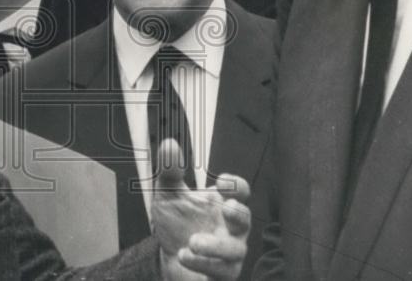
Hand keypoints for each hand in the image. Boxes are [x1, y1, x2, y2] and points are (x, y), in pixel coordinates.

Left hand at [152, 139, 250, 279]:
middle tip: (226, 209)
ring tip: (192, 242)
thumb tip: (169, 144)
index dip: (236, 186)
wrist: (166, 257)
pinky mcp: (219, 274)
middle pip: (245, 220)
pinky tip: (185, 255)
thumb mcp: (167, 195)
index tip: (222, 181)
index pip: (240, 191)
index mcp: (221, 203)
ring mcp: (227, 253)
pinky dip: (204, 264)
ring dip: (216, 246)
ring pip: (235, 251)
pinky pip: (221, 272)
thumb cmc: (176, 222)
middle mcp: (230, 228)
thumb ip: (169, 171)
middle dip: (238, 214)